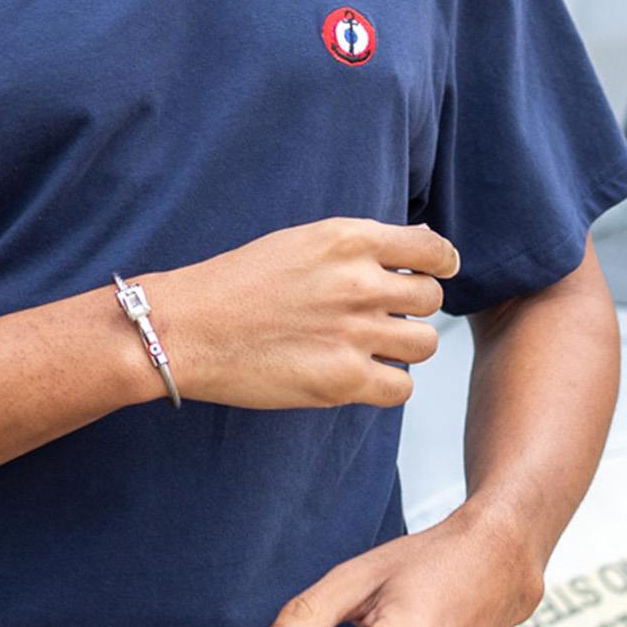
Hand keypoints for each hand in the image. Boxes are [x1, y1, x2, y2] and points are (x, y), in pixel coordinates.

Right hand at [146, 218, 457, 410]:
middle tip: (381, 315)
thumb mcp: (300, 241)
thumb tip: (423, 249)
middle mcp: (358, 282)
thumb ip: (359, 246)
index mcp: (347, 238)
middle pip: (431, 299)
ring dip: (403, 347)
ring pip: (424, 344)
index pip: (432, 249)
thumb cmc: (235, 282)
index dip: (439, 264)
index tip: (434, 273)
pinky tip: (358, 373)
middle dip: (412, 308)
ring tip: (367, 345)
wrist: (187, 327)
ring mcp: (353, 332)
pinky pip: (402, 388)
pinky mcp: (343, 380)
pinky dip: (386, 384)